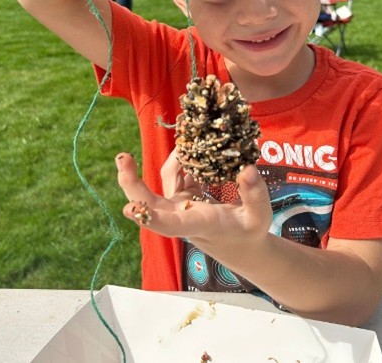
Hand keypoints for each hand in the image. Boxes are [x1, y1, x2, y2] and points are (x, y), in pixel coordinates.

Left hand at [114, 151, 271, 247]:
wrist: (238, 242)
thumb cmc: (248, 233)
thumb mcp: (259, 218)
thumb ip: (255, 196)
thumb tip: (247, 169)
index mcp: (197, 224)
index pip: (169, 224)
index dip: (149, 217)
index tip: (129, 208)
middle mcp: (180, 214)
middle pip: (147, 201)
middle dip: (131, 182)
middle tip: (123, 157)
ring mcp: (178, 203)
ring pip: (164, 179)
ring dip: (171, 160)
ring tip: (187, 140)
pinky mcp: (182, 193)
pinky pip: (178, 172)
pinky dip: (184, 159)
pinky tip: (195, 146)